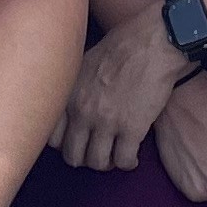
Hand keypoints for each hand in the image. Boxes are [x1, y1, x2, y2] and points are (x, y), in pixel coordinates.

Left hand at [53, 22, 192, 175]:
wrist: (153, 42)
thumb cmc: (122, 45)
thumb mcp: (84, 62)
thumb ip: (74, 88)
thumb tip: (71, 103)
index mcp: (68, 95)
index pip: (52, 138)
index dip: (65, 144)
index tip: (78, 142)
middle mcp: (82, 111)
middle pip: (73, 156)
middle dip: (85, 159)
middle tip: (98, 153)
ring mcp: (106, 122)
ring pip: (97, 163)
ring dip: (107, 163)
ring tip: (115, 156)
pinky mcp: (132, 129)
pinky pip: (123, 161)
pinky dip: (128, 163)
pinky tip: (133, 157)